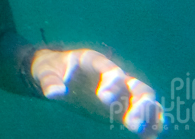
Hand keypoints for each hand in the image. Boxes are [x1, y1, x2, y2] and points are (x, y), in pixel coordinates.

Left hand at [31, 48, 163, 137]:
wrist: (57, 76)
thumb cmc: (52, 70)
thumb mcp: (45, 72)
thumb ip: (49, 81)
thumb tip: (53, 94)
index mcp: (94, 61)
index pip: (110, 69)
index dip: (111, 83)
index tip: (103, 98)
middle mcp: (114, 76)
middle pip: (137, 86)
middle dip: (139, 104)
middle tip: (130, 122)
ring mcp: (122, 91)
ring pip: (145, 100)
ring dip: (149, 115)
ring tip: (144, 131)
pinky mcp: (123, 107)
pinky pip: (143, 115)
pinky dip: (149, 125)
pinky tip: (148, 138)